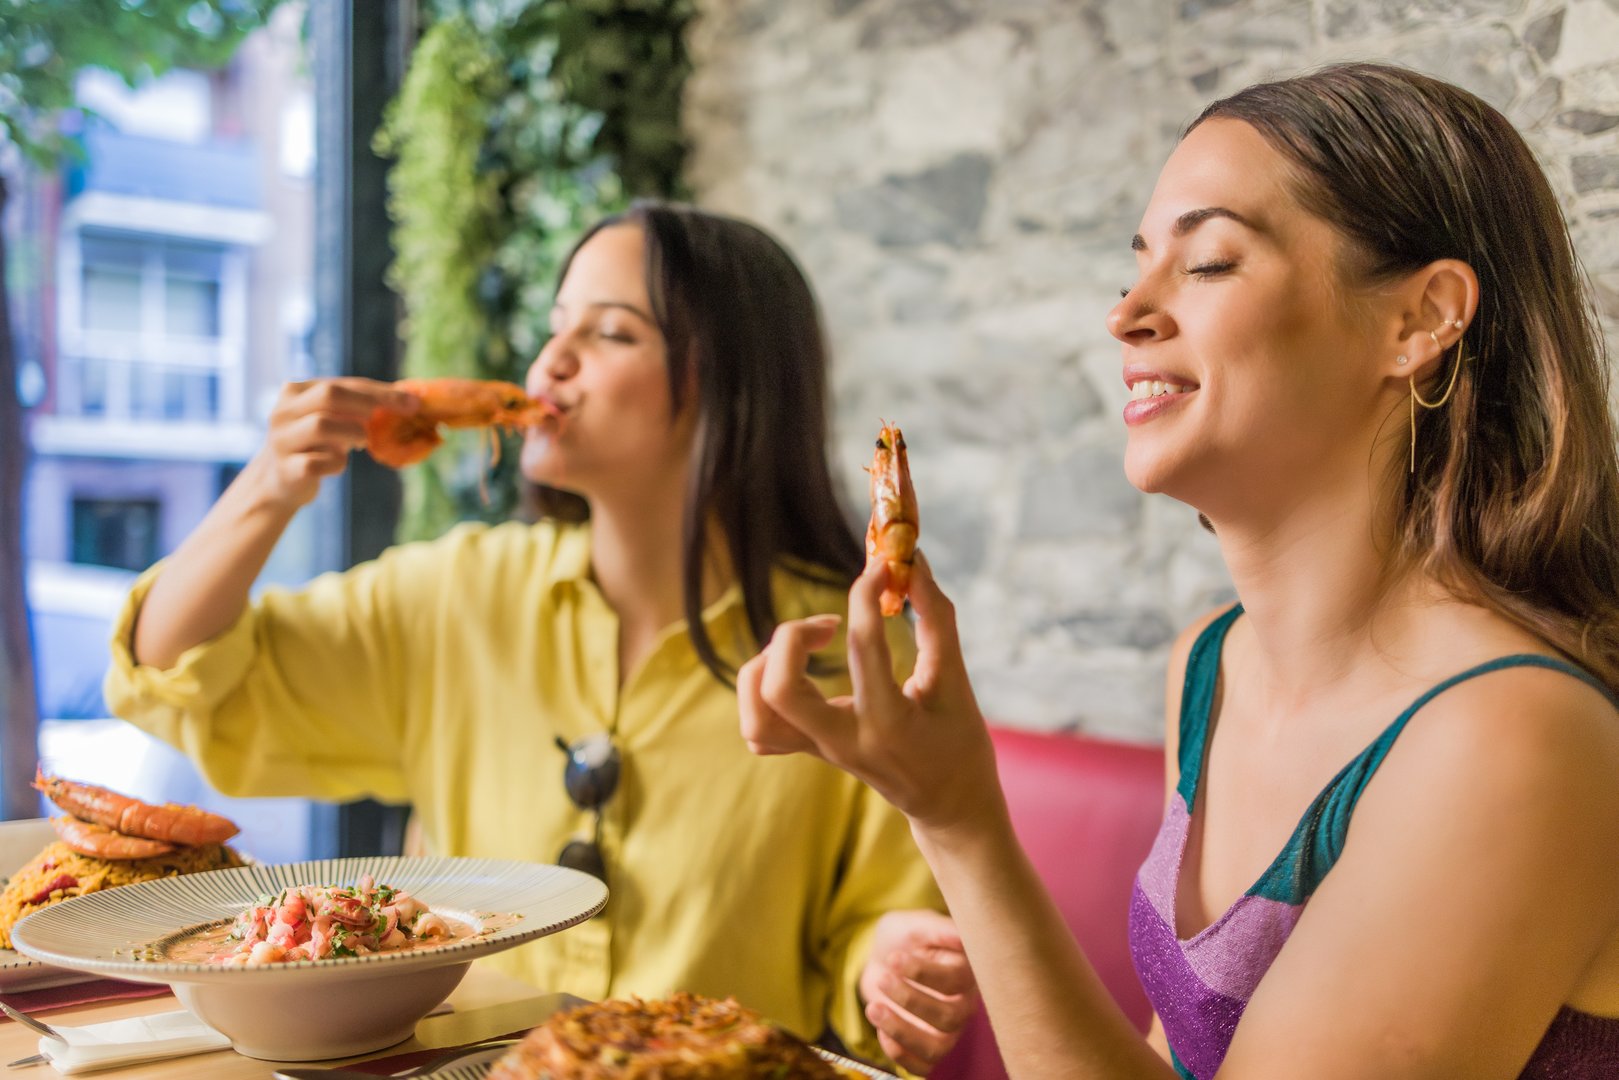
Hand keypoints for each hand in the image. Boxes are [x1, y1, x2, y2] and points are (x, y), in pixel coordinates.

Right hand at [254, 377, 416, 508]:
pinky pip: (318, 463)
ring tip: (362, 441)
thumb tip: (410, 398)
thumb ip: (359, 406)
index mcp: (296, 392)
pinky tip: (337, 464)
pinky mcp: (286, 469)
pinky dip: (336, 464)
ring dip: (352, 433)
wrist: (280, 482)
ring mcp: (281, 440)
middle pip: (329, 396)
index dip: (381, 392)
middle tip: (388, 419)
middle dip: (367, 404)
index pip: (344, 384)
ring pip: (322, 426)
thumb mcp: (332, 419)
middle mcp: (283, 411)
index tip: (413, 401)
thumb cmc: (316, 444)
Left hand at [738, 551, 1001, 832]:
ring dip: (767, 666)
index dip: (868, 593)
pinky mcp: (810, 750)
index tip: (882, 567)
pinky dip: (762, 693)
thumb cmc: (960, 744)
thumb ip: (937, 622)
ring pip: (757, 714)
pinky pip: (760, 728)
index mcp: (887, 724)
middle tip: (830, 624)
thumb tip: (914, 565)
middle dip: (791, 638)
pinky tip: (800, 672)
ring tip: (808, 647)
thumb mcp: (956, 684)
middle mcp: (843, 741)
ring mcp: (821, 750)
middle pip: (779, 690)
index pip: (863, 647)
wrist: (948, 805)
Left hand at [858, 910, 978, 1074]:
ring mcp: (948, 1031)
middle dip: (910, 999)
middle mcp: (963, 1004)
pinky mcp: (927, 1048)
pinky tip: (881, 1029)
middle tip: (883, 978)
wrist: (883, 960)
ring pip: (938, 1048)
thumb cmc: (903, 940)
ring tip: (873, 1008)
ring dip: (901, 1031)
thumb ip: (936, 929)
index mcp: (966, 971)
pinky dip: (899, 1054)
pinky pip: (923, 1068)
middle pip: (949, 1017)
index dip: (923, 973)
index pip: (956, 980)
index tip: (894, 958)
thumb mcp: (914, 925)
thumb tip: (961, 935)